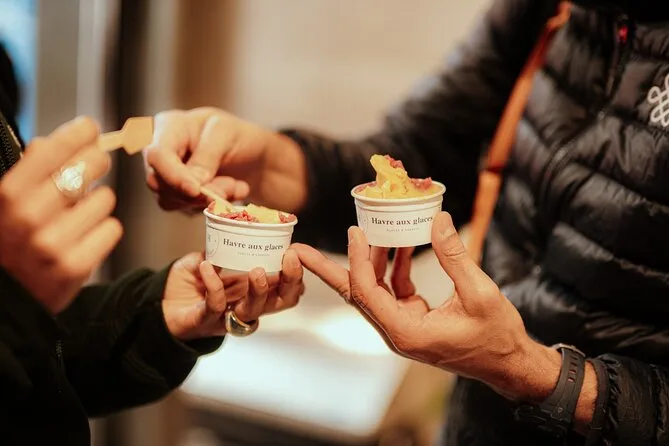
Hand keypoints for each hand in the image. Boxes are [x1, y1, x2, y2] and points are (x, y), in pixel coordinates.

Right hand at [0, 117, 120, 313]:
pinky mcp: (75, 267)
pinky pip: (112, 229)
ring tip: (81, 213)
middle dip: (96, 162)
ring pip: (105, 199)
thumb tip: (50, 141)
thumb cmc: (6, 243)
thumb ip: (25, 173)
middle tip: (96, 164)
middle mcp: (28, 217)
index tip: (89, 128)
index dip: (77, 133)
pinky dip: (104, 229)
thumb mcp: (3, 204)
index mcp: (6, 195)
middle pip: (87, 167)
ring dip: (98, 202)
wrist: (5, 302)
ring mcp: (52, 243)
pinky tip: (87, 235)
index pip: (52, 149)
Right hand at [143, 107, 307, 212]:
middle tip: (228, 188)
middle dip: (196, 191)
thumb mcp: (227, 134)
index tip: (196, 190)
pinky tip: (232, 191)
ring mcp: (168, 176)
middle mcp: (162, 152)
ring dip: (208, 198)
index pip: (157, 155)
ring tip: (235, 185)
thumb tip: (193, 183)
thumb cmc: (238, 135)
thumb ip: (208, 155)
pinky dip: (212, 204)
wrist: (253, 155)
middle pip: (159, 182)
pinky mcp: (178, 195)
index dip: (173, 176)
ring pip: (173, 200)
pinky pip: (187, 209)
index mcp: (169, 127)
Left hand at [162, 249, 304, 340]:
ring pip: (254, 310)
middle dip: (291, 282)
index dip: (296, 273)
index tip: (297, 251)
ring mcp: (227, 317)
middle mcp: (247, 307)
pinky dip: (214, 285)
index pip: (286, 288)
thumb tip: (238, 225)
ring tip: (257, 270)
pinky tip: (207, 267)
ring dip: (260, 290)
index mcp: (254, 291)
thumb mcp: (211, 257)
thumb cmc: (189, 282)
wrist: (159, 304)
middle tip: (289, 260)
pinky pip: (216, 305)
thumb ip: (224, 246)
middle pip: (281, 302)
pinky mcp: (205, 322)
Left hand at [294, 212, 562, 402]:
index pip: (366, 293)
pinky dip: (395, 265)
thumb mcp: (479, 293)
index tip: (355, 231)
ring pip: (372, 289)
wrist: (509, 364)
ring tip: (363, 229)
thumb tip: (436, 218)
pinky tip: (402, 242)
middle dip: (328, 270)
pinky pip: (393, 288)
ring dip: (368, 259)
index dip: (357, 260)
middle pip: (355, 294)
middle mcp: (396, 331)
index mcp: (406, 333)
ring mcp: (402, 325)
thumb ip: (455, 256)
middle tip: (300, 249)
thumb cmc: (496, 336)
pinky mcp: (412, 318)